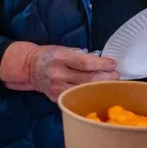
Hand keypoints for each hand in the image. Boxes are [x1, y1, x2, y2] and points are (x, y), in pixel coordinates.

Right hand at [1, 44, 118, 101]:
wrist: (30, 68)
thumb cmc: (50, 55)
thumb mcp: (63, 49)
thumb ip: (80, 55)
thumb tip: (101, 61)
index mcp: (60, 58)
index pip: (85, 63)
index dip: (102, 64)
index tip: (113, 64)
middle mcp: (58, 74)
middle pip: (87, 79)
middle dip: (105, 77)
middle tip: (116, 75)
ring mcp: (56, 88)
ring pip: (83, 90)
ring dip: (99, 87)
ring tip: (109, 83)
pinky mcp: (56, 98)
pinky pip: (75, 96)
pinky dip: (88, 93)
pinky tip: (95, 91)